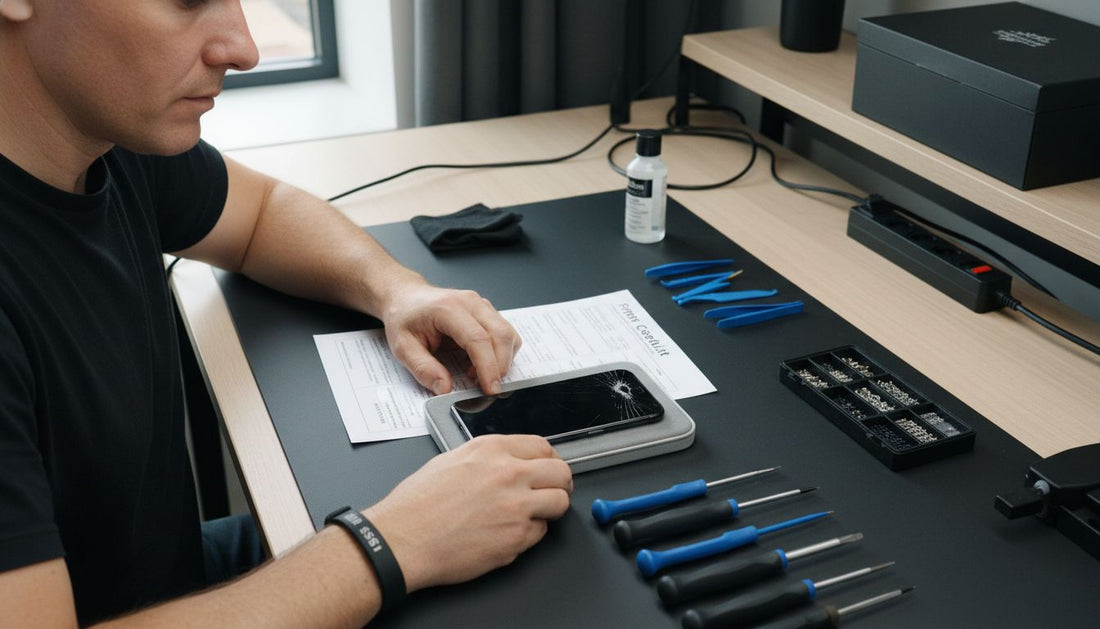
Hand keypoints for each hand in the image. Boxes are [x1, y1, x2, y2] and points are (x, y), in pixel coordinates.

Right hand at [364, 435, 572, 590]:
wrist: (402, 539)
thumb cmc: (416, 504)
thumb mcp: (451, 460)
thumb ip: (487, 458)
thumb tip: (509, 462)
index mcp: (492, 450)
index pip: (543, 447)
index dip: (550, 460)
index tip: (548, 469)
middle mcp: (509, 474)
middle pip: (561, 473)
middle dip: (561, 483)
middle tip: (553, 492)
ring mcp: (516, 507)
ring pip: (560, 503)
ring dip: (551, 509)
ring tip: (534, 514)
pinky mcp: (516, 538)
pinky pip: (540, 533)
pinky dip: (529, 534)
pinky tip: (507, 533)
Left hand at [380, 283, 520, 394]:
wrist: (406, 297)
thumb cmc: (404, 317)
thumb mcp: (402, 347)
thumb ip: (423, 369)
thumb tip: (445, 389)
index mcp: (447, 308)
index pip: (477, 338)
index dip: (487, 367)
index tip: (490, 389)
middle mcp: (470, 302)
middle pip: (501, 335)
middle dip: (500, 368)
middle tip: (486, 390)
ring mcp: (482, 305)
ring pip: (509, 335)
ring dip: (501, 361)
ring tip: (476, 375)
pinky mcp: (487, 312)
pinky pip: (506, 334)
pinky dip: (500, 354)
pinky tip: (479, 363)